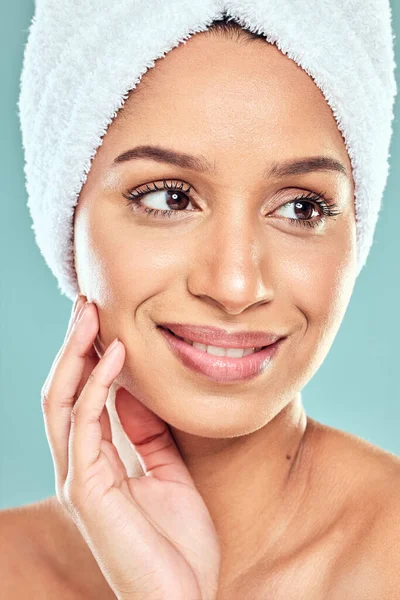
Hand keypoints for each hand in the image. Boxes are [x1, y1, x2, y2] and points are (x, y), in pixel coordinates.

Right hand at [41, 295, 220, 599]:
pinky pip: (85, 425)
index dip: (87, 355)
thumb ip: (147, 433)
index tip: (102, 319)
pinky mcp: (86, 490)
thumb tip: (135, 390)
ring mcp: (79, 477)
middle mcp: (80, 464)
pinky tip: (114, 356)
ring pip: (62, 401)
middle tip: (87, 303)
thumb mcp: (168, 471)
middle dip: (72, 345)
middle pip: (63, 391)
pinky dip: (97, 385)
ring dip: (75, 354)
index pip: (81, 396)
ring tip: (90, 315)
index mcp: (97, 461)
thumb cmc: (177, 542)